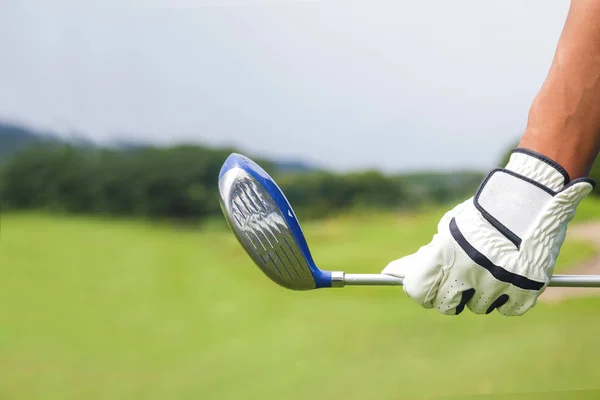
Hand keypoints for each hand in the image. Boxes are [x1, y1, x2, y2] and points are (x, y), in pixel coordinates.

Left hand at [382, 148, 594, 315]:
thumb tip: (402, 273)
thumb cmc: (484, 211)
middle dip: (449, 297)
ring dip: (481, 295)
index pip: (418, 292)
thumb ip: (432, 253)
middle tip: (458, 285)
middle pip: (446, 306)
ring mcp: (499, 283)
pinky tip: (510, 279)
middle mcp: (469, 273)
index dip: (422, 291)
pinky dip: (509, 299)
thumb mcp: (451, 227)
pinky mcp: (527, 289)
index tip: (427, 287)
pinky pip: (509, 309)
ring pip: (479, 307)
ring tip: (490, 270)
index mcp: (445, 255)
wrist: (532, 196)